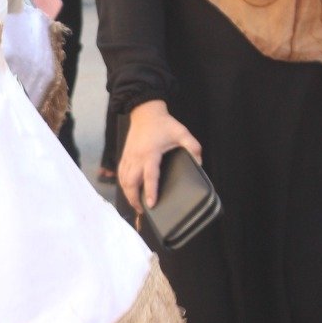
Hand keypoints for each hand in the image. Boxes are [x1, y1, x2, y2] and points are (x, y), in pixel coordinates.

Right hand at [118, 99, 202, 214]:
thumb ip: (193, 147)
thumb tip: (200, 163)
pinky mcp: (125, 156)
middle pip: (131, 183)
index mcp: (151, 153)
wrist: (145, 112)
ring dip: (128, 194)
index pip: (150, 176)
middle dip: (135, 198)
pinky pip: (121, 174)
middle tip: (143, 210)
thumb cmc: (163, 124)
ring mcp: (129, 157)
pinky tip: (128, 191)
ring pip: (124, 180)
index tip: (151, 204)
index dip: (150, 191)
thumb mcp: (181, 132)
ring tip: (136, 204)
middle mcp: (137, 157)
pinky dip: (123, 185)